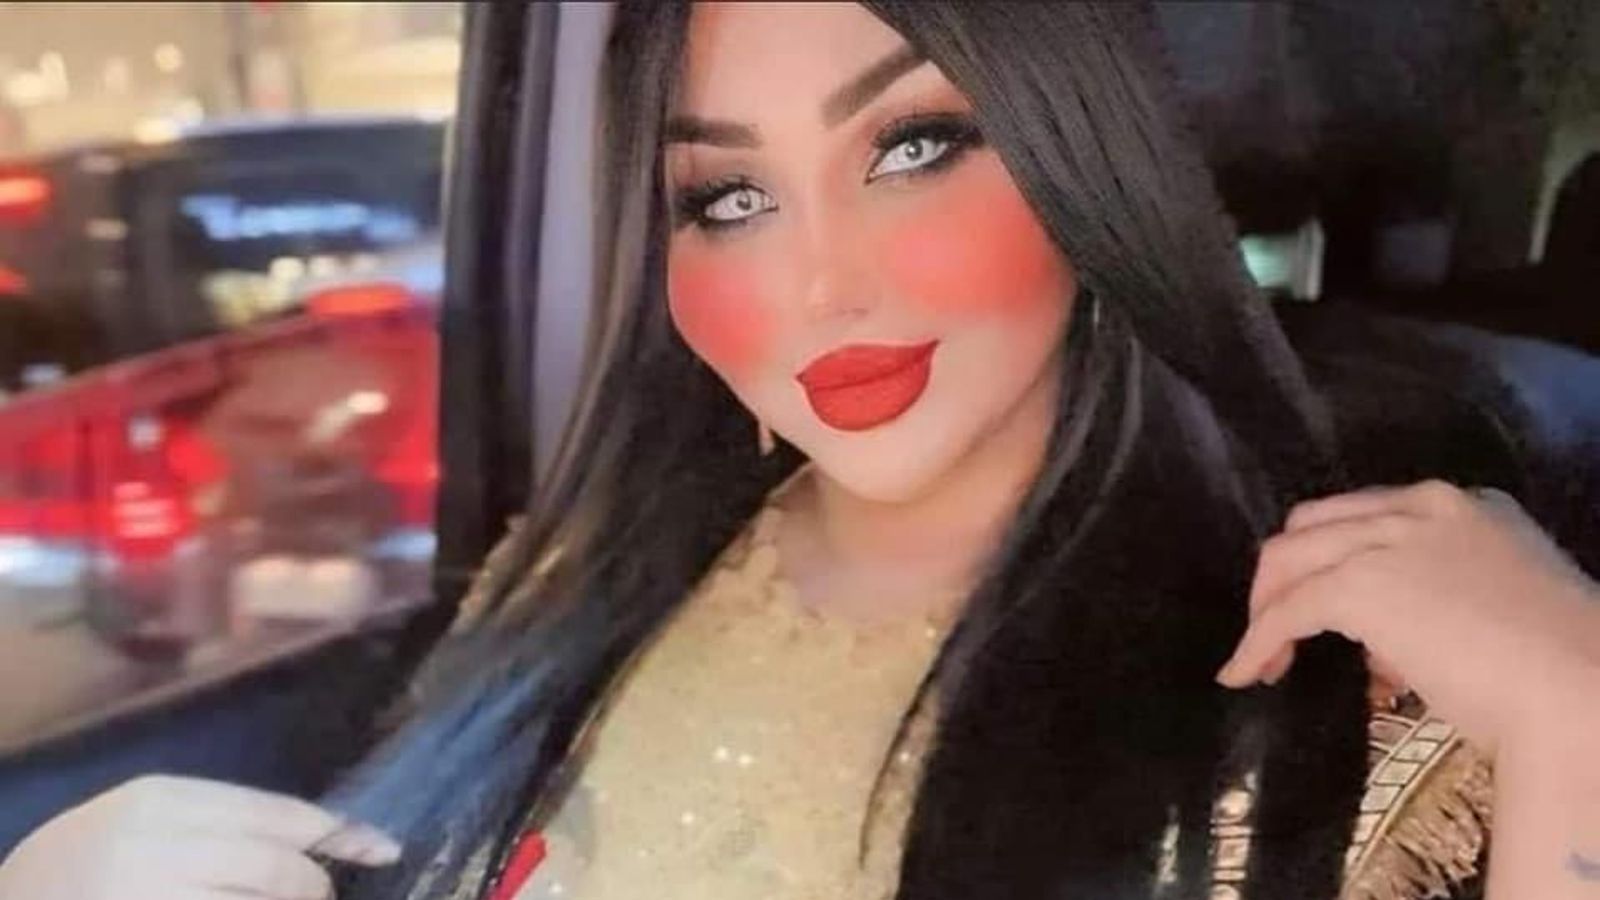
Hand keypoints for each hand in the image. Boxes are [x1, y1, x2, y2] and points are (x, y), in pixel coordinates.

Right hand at [0, 775, 399, 899]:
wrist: (14, 899)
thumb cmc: (91, 862)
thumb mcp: (150, 823)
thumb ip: (223, 825)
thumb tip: (321, 840)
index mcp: (164, 800)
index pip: (279, 815)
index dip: (339, 834)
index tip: (384, 847)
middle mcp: (157, 845)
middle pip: (276, 868)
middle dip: (314, 886)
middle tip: (321, 895)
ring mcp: (150, 894)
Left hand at [1216, 480, 1599, 752]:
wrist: (1580, 693)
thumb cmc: (1560, 670)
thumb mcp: (1500, 614)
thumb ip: (1438, 611)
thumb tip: (1384, 652)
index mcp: (1467, 507)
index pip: (1372, 520)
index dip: (1344, 566)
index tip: (1340, 622)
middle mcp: (1424, 507)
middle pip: (1316, 524)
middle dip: (1289, 577)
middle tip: (1283, 631)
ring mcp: (1390, 539)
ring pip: (1289, 557)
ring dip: (1266, 607)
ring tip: (1261, 658)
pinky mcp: (1358, 585)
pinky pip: (1286, 610)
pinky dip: (1258, 640)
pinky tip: (1245, 673)